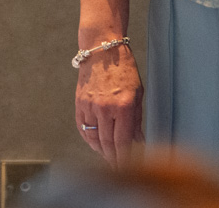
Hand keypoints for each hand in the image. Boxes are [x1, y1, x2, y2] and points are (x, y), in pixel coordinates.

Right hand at [74, 44, 143, 164]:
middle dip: (114, 159)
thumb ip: (137, 120)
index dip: (126, 158)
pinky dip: (89, 139)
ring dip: (101, 152)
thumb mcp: (137, 94)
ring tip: (109, 158)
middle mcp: (105, 108)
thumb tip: (139, 141)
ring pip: (94, 139)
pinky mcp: (80, 103)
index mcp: (123, 106)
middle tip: (119, 168)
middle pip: (108, 144)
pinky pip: (83, 128)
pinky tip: (96, 144)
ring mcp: (90, 106)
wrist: (102, 50)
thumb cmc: (122, 68)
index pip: (124, 142)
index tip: (130, 167)